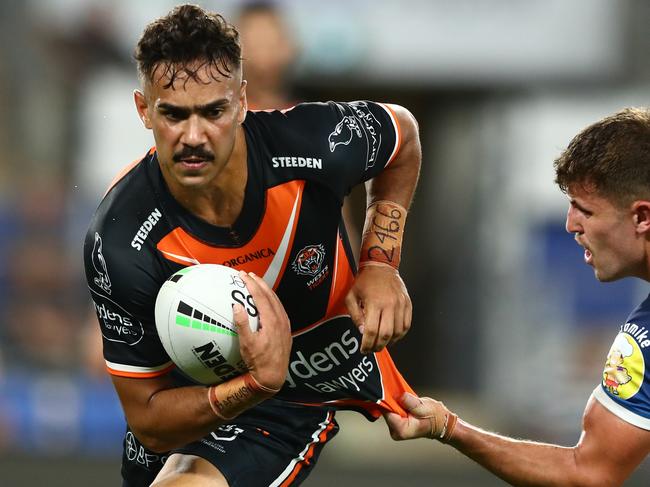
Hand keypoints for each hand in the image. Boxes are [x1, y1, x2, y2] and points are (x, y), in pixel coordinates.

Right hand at [235, 271, 290, 391]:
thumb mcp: (247, 344)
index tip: (242, 275)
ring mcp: (285, 324)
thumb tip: (236, 306)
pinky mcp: (286, 329)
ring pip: (276, 301)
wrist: (273, 375)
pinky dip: (272, 300)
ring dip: (267, 290)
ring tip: (257, 283)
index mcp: (271, 321)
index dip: (252, 284)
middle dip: (259, 283)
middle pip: (270, 295)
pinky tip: (267, 300)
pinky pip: (279, 309)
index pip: (261, 296)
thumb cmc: (258, 361)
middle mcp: (280, 319)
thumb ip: (242, 324)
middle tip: (249, 274)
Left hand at [345, 264, 411, 352]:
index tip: (364, 350)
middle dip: (378, 346)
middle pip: (386, 334)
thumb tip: (362, 332)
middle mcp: (389, 304)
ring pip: (398, 332)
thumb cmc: (365, 281)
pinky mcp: (408, 304)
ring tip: (382, 343)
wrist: (381, 266)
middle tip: (372, 349)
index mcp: (374, 303)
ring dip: (389, 342)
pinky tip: (392, 336)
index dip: (367, 344)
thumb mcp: (351, 296)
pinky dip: (400, 334)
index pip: (371, 331)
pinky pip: (407, 325)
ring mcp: (401, 304)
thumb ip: (355, 315)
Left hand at [384, 392, 455, 440]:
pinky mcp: (396, 423)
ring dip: (396, 402)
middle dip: (393, 400)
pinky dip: (397, 404)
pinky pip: (392, 410)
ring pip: (389, 409)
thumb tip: (400, 396)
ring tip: (407, 400)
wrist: (441, 423)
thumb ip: (410, 402)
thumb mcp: (424, 407)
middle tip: (403, 395)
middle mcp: (395, 431)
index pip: (386, 411)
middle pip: (386, 410)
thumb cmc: (435, 418)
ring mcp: (395, 428)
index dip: (389, 400)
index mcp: (401, 430)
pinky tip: (405, 403)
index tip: (392, 391)